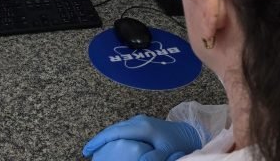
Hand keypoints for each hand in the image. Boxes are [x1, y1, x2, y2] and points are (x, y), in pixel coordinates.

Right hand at [82, 115, 201, 159]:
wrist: (191, 133)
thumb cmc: (179, 143)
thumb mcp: (166, 153)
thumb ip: (152, 157)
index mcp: (141, 127)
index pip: (113, 132)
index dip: (99, 141)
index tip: (88, 150)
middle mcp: (138, 121)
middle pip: (113, 129)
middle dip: (99, 140)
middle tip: (89, 152)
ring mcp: (141, 121)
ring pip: (118, 128)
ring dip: (107, 137)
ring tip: (98, 149)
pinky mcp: (144, 124)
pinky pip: (124, 129)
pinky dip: (115, 136)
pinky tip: (114, 144)